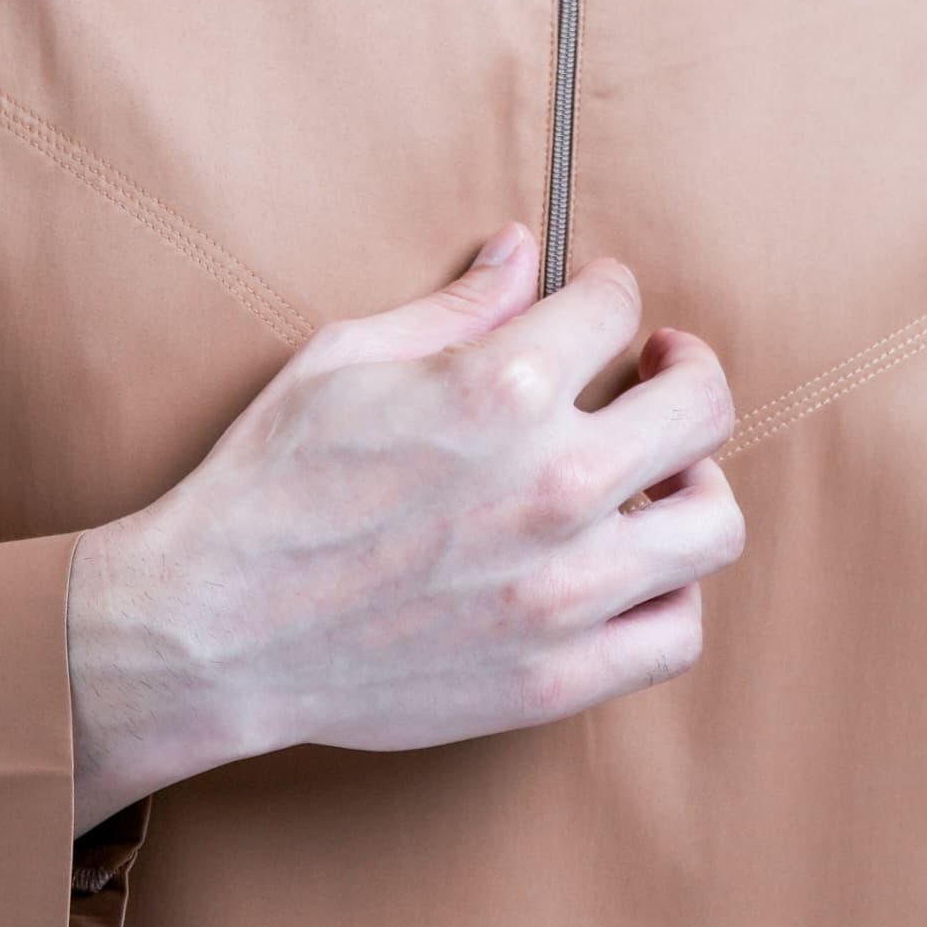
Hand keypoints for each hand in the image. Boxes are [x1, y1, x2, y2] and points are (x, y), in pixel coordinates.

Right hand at [66, 227, 740, 827]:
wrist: (215, 629)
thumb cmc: (267, 484)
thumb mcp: (342, 361)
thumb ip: (453, 306)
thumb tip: (522, 250)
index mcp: (499, 388)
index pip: (616, 306)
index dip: (607, 294)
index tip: (596, 305)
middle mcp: (552, 485)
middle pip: (700, 407)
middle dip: (683, 371)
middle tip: (654, 372)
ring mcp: (563, 590)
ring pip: (711, 523)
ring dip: (693, 484)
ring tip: (655, 477)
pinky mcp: (556, 676)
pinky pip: (676, 633)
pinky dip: (670, 594)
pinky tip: (630, 569)